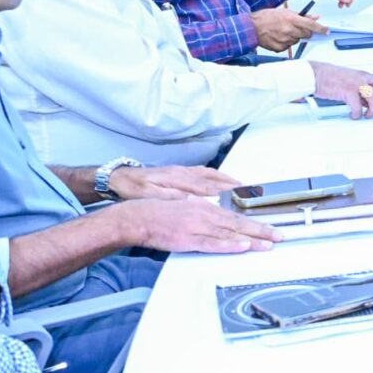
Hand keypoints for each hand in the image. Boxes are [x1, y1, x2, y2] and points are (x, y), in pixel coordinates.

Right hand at [108, 196, 280, 254]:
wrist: (137, 217)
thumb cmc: (160, 213)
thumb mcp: (188, 207)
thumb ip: (206, 214)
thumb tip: (223, 221)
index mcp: (206, 207)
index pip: (236, 216)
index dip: (256, 222)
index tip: (271, 227)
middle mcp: (205, 214)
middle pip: (239, 223)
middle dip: (261, 230)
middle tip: (279, 235)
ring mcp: (197, 227)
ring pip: (230, 233)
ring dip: (251, 239)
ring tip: (268, 244)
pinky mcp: (188, 239)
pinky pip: (212, 244)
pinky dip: (228, 245)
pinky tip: (241, 246)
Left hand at [111, 164, 240, 199]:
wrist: (121, 178)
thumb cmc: (135, 189)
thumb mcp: (151, 195)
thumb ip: (173, 197)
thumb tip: (192, 199)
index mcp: (179, 180)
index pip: (208, 188)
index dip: (226, 194)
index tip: (240, 200)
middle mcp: (185, 174)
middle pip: (215, 181)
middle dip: (235, 189)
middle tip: (251, 195)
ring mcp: (185, 171)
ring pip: (212, 176)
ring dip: (229, 182)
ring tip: (244, 189)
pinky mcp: (182, 171)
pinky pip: (205, 173)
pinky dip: (219, 177)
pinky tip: (225, 182)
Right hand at [250, 5, 328, 51]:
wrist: (251, 27)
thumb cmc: (266, 17)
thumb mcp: (285, 12)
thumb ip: (302, 15)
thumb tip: (316, 17)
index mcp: (291, 19)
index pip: (311, 26)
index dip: (321, 29)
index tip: (327, 31)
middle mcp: (289, 30)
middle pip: (306, 35)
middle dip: (305, 32)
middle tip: (296, 28)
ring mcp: (284, 40)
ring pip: (297, 40)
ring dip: (294, 37)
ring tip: (283, 31)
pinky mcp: (280, 48)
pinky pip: (288, 47)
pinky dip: (286, 42)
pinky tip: (278, 37)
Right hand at [308, 63, 372, 117]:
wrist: (316, 74)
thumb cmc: (333, 79)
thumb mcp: (353, 85)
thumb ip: (366, 95)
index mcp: (367, 77)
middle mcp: (364, 79)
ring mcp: (356, 84)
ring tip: (367, 115)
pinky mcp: (347, 90)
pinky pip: (358, 106)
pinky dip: (357, 114)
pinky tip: (354, 115)